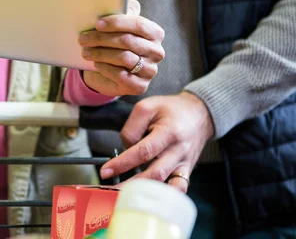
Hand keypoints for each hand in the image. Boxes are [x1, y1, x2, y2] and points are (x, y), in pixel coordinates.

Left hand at [79, 0, 164, 95]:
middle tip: (83, 39)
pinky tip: (96, 64)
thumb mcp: (117, 27)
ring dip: (100, 53)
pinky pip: (121, 75)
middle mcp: (156, 52)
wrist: (108, 71)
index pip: (139, 24)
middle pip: (128, 41)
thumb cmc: (113, 44)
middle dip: (102, 39)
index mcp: (155, 33)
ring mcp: (150, 70)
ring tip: (85, 51)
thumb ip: (123, 12)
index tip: (97, 23)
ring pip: (124, 58)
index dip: (117, 23)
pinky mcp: (140, 86)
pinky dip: (106, 68)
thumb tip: (120, 1)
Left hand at [100, 92, 214, 192]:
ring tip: (126, 195)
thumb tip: (125, 149)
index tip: (106, 172)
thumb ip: (132, 128)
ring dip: (146, 193)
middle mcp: (178, 150)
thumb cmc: (171, 109)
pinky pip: (179, 188)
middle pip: (154, 173)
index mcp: (168, 132)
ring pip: (166, 184)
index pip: (143, 152)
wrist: (199, 113)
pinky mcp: (187, 170)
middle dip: (130, 184)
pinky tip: (151, 199)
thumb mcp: (147, 107)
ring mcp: (184, 163)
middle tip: (110, 189)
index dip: (122, 163)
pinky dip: (167, 196)